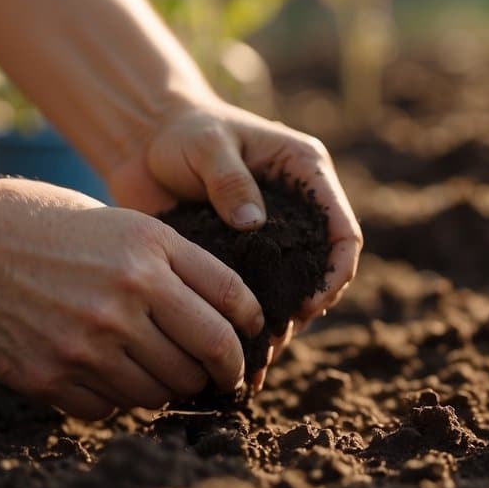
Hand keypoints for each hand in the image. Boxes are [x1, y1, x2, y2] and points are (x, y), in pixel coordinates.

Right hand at [0, 178, 264, 419]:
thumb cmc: (30, 220)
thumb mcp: (112, 219)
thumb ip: (165, 259)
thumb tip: (216, 311)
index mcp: (151, 248)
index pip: (233, 302)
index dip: (251, 330)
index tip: (249, 341)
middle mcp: (129, 294)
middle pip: (209, 354)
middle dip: (221, 371)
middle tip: (218, 378)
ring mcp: (89, 339)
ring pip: (162, 390)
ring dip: (169, 390)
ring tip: (161, 379)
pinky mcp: (50, 375)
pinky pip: (109, 408)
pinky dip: (116, 401)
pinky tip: (106, 382)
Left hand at [106, 99, 362, 335]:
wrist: (146, 141)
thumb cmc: (183, 131)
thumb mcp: (207, 145)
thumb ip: (229, 179)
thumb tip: (252, 224)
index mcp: (306, 173)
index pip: (342, 230)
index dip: (335, 271)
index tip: (310, 303)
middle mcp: (298, 210)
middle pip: (323, 270)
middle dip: (307, 309)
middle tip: (275, 338)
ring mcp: (272, 236)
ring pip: (292, 289)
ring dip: (280, 323)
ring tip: (255, 356)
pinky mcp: (243, 256)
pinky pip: (258, 293)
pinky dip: (250, 321)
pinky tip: (234, 348)